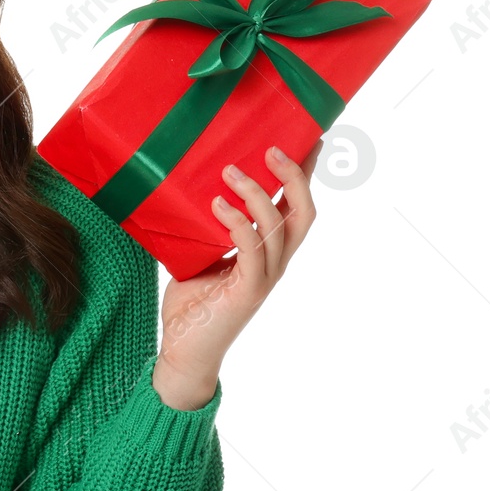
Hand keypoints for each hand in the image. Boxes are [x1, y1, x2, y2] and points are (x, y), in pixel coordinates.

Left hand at [153, 139, 321, 408]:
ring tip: (230, 171)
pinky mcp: (247, 292)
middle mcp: (274, 264)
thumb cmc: (190, 306)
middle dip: (294, 177)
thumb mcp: (199, 256)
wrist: (182, 352)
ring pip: (280, 228)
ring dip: (257, 194)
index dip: (305, 174)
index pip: (295, 207)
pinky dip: (237, 223)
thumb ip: (206, 229)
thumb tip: (192, 190)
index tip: (308, 137)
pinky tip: (217, 204)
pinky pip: (251, 249)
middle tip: (271, 148)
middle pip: (303, 214)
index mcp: (268, 253)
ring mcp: (264, 278)